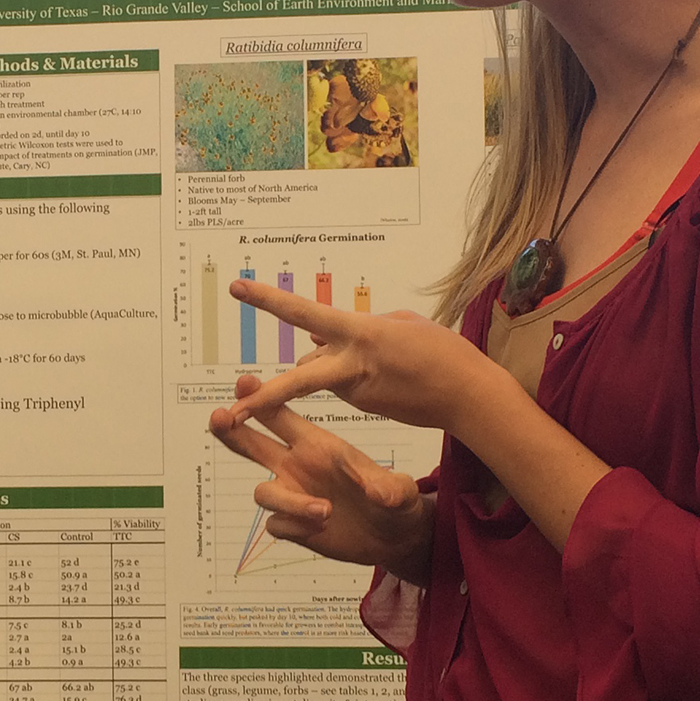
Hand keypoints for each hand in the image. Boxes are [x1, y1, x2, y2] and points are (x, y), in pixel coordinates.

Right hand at [209, 376, 430, 574]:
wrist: (394, 538)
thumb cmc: (395, 502)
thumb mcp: (399, 492)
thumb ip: (389, 488)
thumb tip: (378, 491)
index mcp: (318, 445)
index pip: (280, 416)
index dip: (260, 398)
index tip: (244, 382)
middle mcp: (298, 466)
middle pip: (251, 444)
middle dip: (231, 429)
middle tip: (219, 418)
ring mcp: (293, 495)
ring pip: (263, 492)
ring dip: (290, 502)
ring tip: (326, 511)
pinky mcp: (294, 525)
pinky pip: (276, 524)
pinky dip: (294, 527)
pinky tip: (320, 531)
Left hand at [222, 279, 494, 435]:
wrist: (470, 396)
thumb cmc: (441, 352)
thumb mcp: (399, 324)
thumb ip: (353, 327)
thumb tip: (314, 336)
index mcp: (360, 333)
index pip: (304, 314)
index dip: (268, 300)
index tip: (237, 289)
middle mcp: (352, 363)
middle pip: (297, 378)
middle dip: (262, 396)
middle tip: (230, 411)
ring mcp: (356, 389)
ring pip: (321, 373)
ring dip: (327, 365)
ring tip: (382, 360)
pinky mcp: (364, 405)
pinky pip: (342, 384)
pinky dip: (351, 376)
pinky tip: (389, 374)